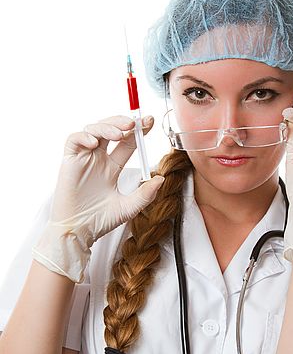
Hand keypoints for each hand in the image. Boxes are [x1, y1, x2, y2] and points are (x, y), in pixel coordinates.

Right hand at [32, 115, 164, 282]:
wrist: (79, 232)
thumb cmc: (100, 221)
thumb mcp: (129, 207)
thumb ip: (145, 194)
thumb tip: (161, 178)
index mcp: (112, 167)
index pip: (127, 142)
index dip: (138, 131)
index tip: (150, 121)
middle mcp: (99, 159)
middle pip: (110, 129)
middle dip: (122, 122)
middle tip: (135, 123)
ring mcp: (84, 159)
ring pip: (93, 129)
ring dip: (107, 126)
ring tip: (119, 134)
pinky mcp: (69, 161)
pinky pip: (73, 140)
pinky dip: (83, 136)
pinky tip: (93, 143)